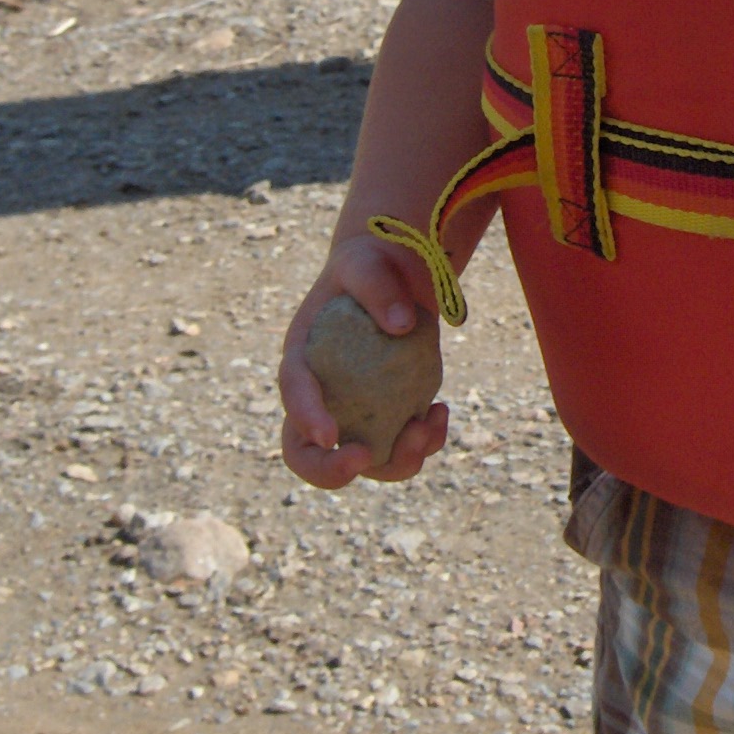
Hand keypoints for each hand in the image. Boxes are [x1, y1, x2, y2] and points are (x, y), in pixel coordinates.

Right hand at [277, 231, 449, 488]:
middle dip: (327, 471)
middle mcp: (321, 395)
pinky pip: (400, 448)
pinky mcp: (388, 418)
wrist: (395, 278)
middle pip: (304, 452)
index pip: (293, 392)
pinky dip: (424, 442)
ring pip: (362, 462)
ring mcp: (355, 413)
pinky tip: (439, 412)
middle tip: (362, 461)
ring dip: (395, 461)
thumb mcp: (368, 262)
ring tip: (428, 425)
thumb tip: (401, 325)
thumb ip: (377, 287)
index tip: (330, 435)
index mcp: (303, 356)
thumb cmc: (372, 267)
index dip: (305, 417)